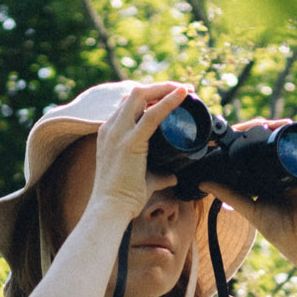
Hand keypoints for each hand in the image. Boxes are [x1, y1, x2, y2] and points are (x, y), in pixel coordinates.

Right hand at [86, 83, 185, 220]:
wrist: (110, 209)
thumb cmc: (123, 197)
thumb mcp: (143, 180)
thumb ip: (159, 176)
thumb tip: (172, 177)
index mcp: (110, 132)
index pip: (129, 104)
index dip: (151, 96)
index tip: (171, 98)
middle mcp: (111, 128)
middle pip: (135, 93)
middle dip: (161, 87)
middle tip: (184, 89)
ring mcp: (118, 133)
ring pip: (141, 95)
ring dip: (165, 88)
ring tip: (186, 89)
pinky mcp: (130, 142)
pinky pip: (152, 115)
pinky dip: (169, 102)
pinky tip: (183, 95)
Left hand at [201, 120, 296, 285]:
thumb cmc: (282, 233)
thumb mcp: (251, 210)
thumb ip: (229, 194)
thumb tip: (204, 182)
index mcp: (270, 180)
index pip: (254, 156)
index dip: (242, 144)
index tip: (226, 137)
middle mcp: (284, 172)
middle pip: (269, 144)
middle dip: (256, 131)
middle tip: (239, 127)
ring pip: (284, 141)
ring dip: (273, 128)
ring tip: (258, 123)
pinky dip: (293, 134)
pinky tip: (282, 125)